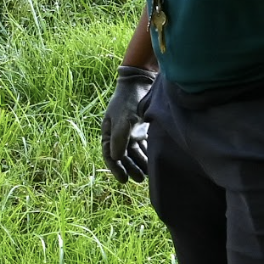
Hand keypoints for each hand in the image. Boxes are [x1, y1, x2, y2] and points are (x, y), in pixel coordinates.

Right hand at [101, 64, 155, 181]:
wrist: (141, 83)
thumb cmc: (128, 100)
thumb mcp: (123, 119)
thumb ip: (119, 139)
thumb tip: (115, 158)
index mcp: (109, 132)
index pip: (109, 155)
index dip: (116, 168)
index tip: (124, 180)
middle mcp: (118, 134)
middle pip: (123, 156)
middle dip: (130, 168)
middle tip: (139, 179)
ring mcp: (130, 131)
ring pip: (134, 152)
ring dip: (140, 163)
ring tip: (149, 173)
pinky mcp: (141, 129)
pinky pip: (144, 146)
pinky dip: (147, 154)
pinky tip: (154, 161)